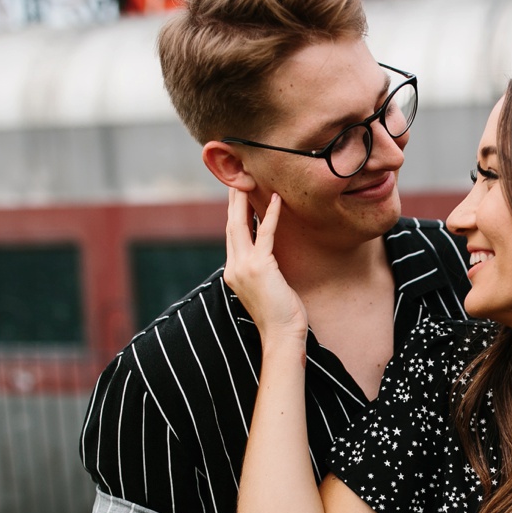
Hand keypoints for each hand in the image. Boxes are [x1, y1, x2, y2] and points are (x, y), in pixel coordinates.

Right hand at [222, 188, 306, 340]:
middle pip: (230, 225)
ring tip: (249, 179)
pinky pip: (264, 234)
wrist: (281, 336)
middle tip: (238, 176)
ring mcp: (243, 267)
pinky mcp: (260, 267)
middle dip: (233, 200)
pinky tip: (276, 199)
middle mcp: (234, 266)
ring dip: (244, 200)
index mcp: (233, 271)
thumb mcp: (266, 286)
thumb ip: (262, 268)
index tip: (237, 193)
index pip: (232, 235)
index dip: (233, 212)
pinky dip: (270, 215)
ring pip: (240, 225)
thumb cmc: (280, 314)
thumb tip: (268, 253)